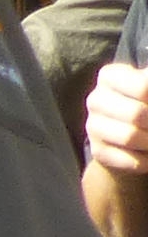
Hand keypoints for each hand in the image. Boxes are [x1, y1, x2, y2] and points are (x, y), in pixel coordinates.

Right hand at [90, 63, 147, 181]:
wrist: (130, 131)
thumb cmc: (145, 101)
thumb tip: (147, 111)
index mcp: (110, 76)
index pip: (143, 88)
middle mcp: (96, 99)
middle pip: (137, 114)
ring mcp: (92, 126)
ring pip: (130, 137)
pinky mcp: (97, 151)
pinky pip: (128, 159)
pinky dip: (146, 160)